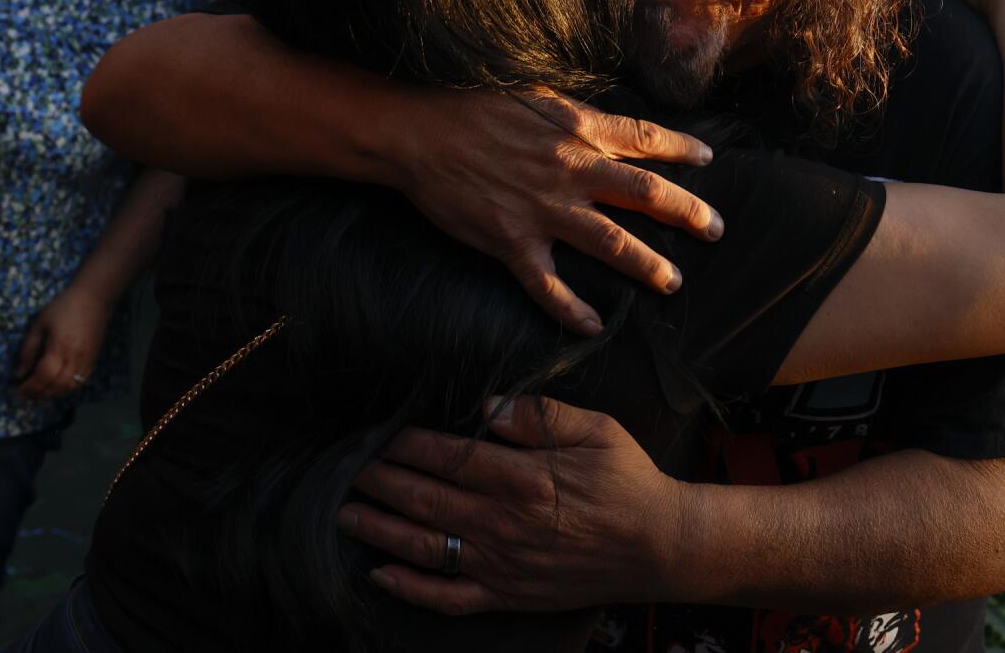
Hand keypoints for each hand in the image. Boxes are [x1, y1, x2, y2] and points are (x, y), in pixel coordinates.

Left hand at [13, 283, 115, 399]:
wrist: (94, 299)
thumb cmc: (64, 307)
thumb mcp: (39, 324)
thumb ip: (28, 349)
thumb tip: (20, 373)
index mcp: (60, 347)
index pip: (43, 376)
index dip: (29, 387)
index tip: (17, 390)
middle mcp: (76, 358)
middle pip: (57, 386)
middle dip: (39, 394)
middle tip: (25, 394)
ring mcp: (87, 361)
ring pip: (69, 387)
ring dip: (52, 394)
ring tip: (39, 392)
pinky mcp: (93, 360)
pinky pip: (80, 382)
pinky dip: (66, 388)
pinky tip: (56, 386)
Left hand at [338, 397, 689, 614]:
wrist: (659, 546)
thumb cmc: (629, 481)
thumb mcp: (596, 430)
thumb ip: (540, 415)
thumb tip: (487, 407)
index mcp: (523, 476)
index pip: (448, 456)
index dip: (406, 444)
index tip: (378, 432)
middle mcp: (504, 522)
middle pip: (425, 499)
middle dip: (379, 481)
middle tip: (345, 467)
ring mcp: (502, 563)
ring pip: (425, 548)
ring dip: (380, 530)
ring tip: (346, 513)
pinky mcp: (508, 594)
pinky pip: (449, 598)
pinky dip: (410, 589)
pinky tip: (381, 573)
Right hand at [396, 87, 722, 335]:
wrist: (418, 133)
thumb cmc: (473, 107)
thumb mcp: (536, 97)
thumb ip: (577, 119)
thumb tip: (611, 129)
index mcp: (577, 130)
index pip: (644, 139)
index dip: (681, 149)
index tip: (708, 158)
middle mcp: (570, 170)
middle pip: (644, 193)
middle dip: (687, 213)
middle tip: (716, 229)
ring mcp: (542, 209)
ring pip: (609, 242)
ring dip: (646, 265)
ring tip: (673, 281)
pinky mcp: (511, 242)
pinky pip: (547, 284)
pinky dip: (570, 309)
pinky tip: (592, 327)